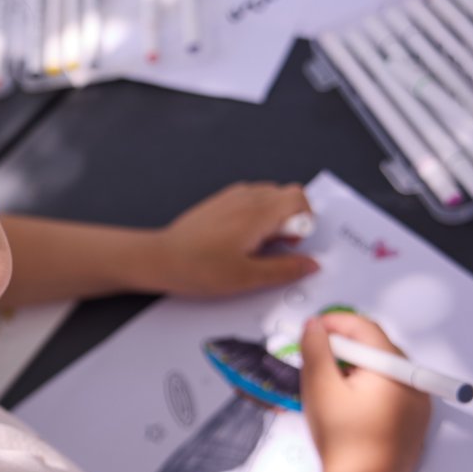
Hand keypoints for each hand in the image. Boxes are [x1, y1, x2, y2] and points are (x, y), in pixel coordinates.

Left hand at [143, 182, 317, 296]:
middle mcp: (246, 197)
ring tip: (257, 245)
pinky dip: (257, 215)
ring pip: (270, 196)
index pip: (299, 198)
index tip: (291, 244)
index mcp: (257, 213)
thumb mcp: (247, 277)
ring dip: (274, 217)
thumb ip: (285, 269)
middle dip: (292, 220)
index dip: (305, 221)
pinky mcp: (220, 201)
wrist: (161, 258)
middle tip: (275, 247)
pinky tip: (242, 238)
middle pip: (288, 194)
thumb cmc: (199, 268)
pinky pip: (252, 199)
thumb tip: (311, 265)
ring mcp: (232, 196)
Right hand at [300, 312, 430, 471]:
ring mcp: (417, 402)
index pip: (365, 328)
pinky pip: (391, 390)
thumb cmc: (343, 440)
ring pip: (384, 369)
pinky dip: (369, 386)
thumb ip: (316, 349)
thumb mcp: (320, 388)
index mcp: (394, 368)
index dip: (335, 324)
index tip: (311, 331)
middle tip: (316, 357)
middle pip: (377, 347)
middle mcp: (413, 381)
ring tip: (329, 384)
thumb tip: (315, 326)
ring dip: (356, 366)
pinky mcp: (413, 420)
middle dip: (345, 346)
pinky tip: (348, 403)